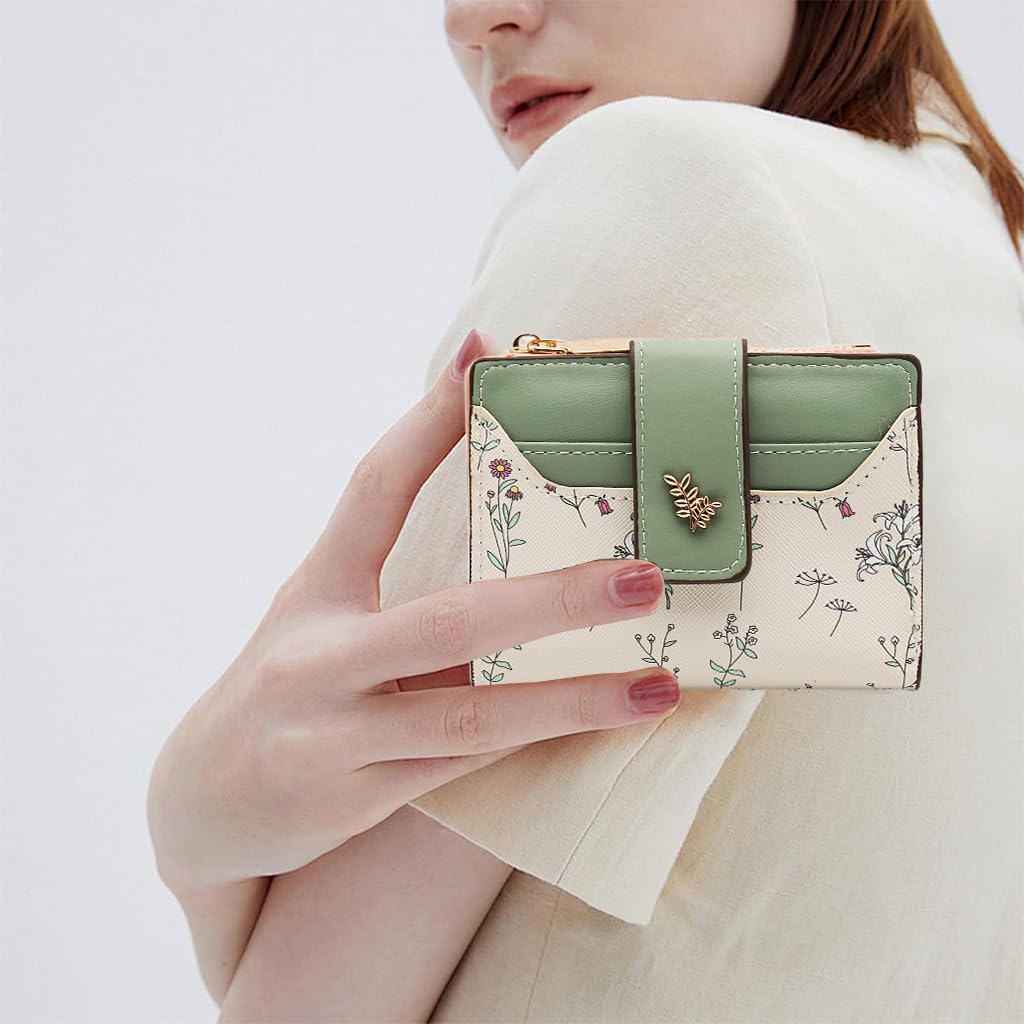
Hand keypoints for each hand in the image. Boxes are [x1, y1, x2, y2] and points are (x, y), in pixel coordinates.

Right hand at [146, 327, 679, 894]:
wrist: (201, 803)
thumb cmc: (286, 686)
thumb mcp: (321, 615)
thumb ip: (391, 574)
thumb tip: (494, 520)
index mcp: (315, 591)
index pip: (374, 489)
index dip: (428, 423)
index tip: (484, 356)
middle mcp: (317, 658)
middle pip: (449, 620)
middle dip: (553, 597)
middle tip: (643, 576)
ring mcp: (330, 736)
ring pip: (469, 714)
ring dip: (571, 699)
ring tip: (656, 686)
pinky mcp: (349, 801)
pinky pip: (460, 765)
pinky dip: (531, 739)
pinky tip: (596, 723)